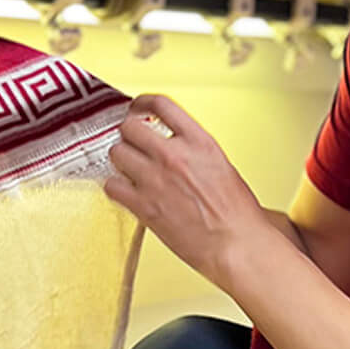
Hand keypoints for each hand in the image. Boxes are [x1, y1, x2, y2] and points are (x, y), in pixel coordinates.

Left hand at [105, 94, 273, 291]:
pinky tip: (126, 193)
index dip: (142, 103)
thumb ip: (195, 152)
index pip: (161, 105)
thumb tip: (177, 147)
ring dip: (120, 161)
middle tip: (132, 146)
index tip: (137, 108)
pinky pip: (111, 186)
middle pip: (130, 127)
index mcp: (199, 142)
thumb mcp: (222, 167)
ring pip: (116, 153)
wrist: (237, 245)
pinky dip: (115, 188)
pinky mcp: (144, 206)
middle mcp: (174, 155)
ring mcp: (156, 179)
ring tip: (129, 172)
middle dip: (129, 136)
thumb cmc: (237, 215)